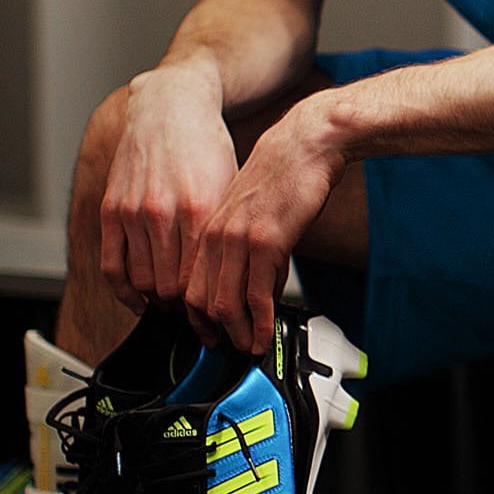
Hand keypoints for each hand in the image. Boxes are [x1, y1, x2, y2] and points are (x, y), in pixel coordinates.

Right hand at [99, 69, 239, 311]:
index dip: (209, 303)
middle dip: (184, 308)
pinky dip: (124, 292)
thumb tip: (240, 274)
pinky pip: (111, 265)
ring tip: (172, 304)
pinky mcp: (111, 209)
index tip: (216, 312)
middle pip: (171, 287)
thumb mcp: (231, 187)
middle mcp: (165, 212)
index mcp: (202, 208)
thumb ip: (227, 230)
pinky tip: (137, 301)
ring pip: (142, 281)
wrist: (171, 107)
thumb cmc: (207, 147)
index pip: (202, 278)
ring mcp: (134, 211)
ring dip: (157, 301)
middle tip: (196, 314)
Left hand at [186, 104, 346, 353]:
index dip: (197, 317)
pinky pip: (256, 295)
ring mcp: (237, 239)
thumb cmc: (284, 174)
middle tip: (229, 348)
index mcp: (207, 227)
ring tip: (250, 347)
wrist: (305, 145)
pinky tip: (266, 333)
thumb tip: (255, 284)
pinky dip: (260, 322)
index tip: (212, 333)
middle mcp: (215, 235)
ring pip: (224, 303)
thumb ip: (244, 246)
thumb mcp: (251, 212)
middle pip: (199, 300)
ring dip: (237, 333)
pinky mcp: (265, 242)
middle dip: (214, 331)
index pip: (188, 285)